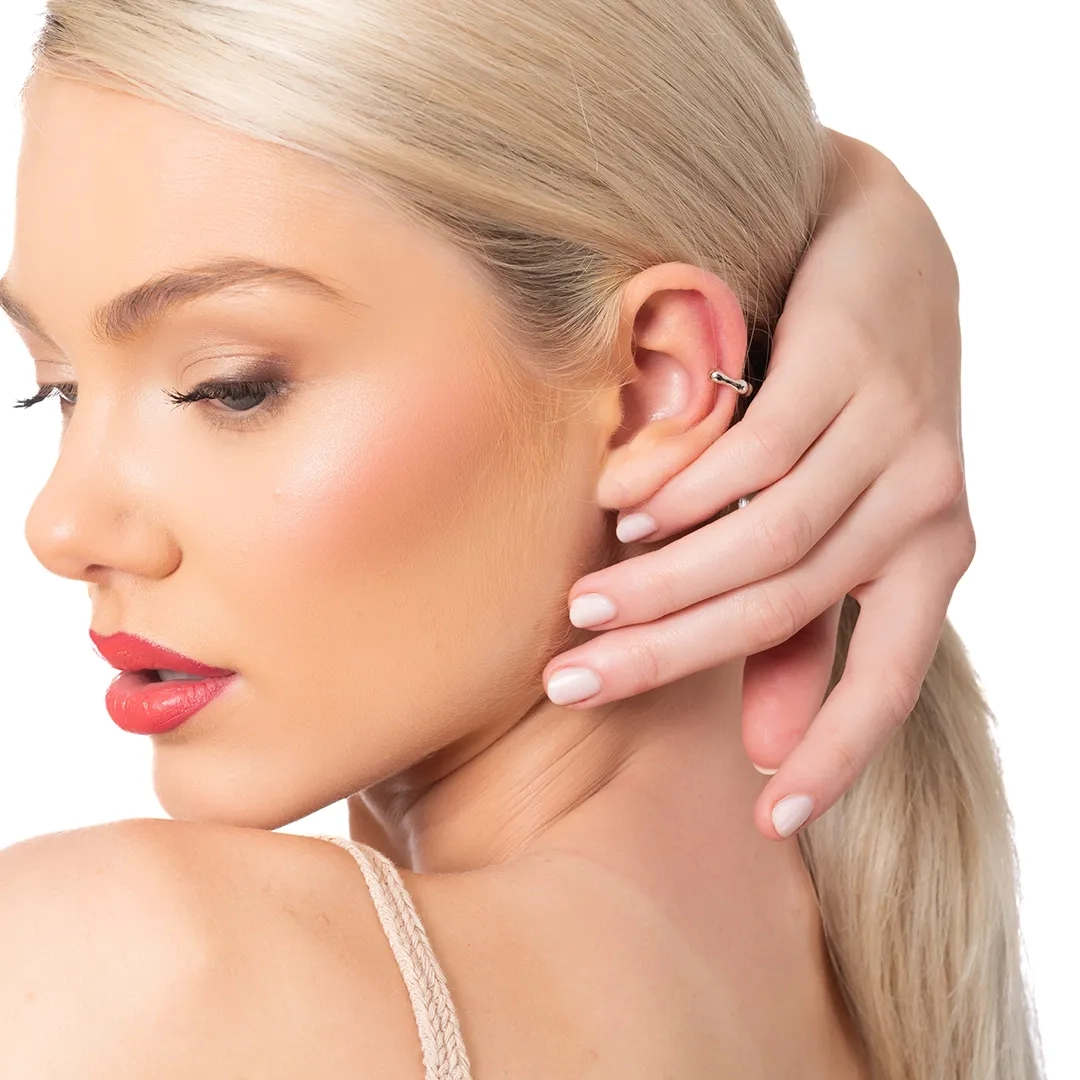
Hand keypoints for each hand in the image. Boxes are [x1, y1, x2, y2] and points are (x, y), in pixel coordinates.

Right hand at [542, 129, 975, 840]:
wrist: (890, 248)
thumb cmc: (857, 407)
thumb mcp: (845, 524)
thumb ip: (807, 632)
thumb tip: (768, 755)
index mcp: (937, 559)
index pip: (891, 678)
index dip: (836, 754)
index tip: (774, 824)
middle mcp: (930, 505)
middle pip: (788, 604)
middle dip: (675, 654)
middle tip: (577, 682)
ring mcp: (898, 432)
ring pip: (769, 534)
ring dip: (666, 578)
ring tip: (587, 607)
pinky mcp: (853, 364)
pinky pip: (760, 449)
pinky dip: (688, 488)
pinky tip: (626, 508)